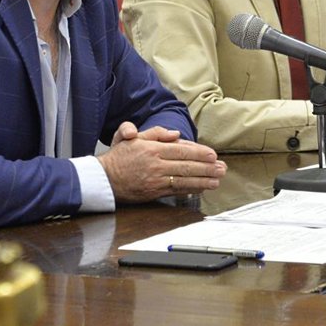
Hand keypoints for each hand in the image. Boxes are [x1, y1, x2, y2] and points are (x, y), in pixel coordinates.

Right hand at [98, 121, 225, 202]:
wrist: (103, 178)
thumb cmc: (119, 157)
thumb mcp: (133, 137)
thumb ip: (155, 133)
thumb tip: (175, 134)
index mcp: (152, 149)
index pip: (181, 151)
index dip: (199, 153)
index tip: (213, 155)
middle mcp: (156, 165)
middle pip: (186, 166)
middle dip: (207, 168)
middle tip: (221, 168)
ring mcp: (155, 180)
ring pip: (184, 180)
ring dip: (203, 181)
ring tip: (217, 180)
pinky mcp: (154, 192)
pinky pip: (176, 190)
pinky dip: (190, 189)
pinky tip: (201, 188)